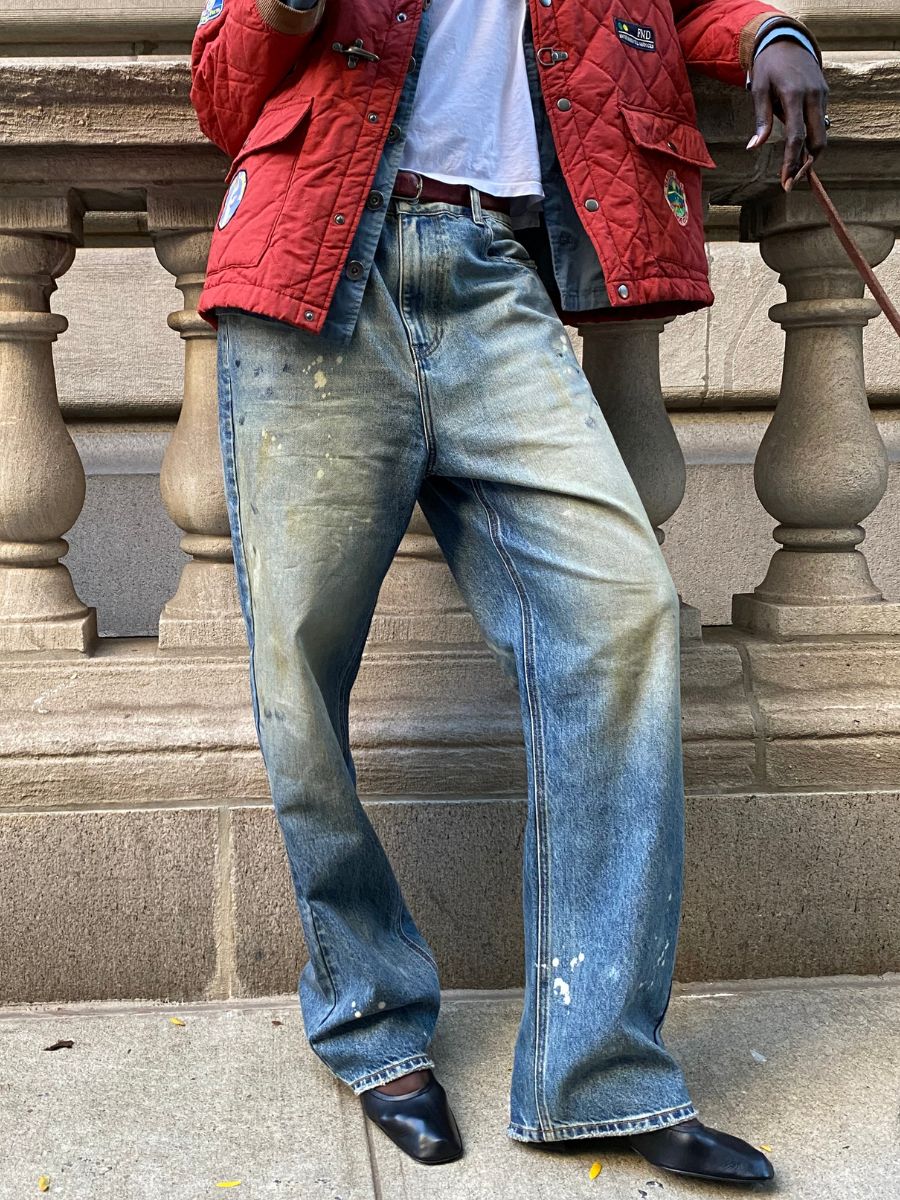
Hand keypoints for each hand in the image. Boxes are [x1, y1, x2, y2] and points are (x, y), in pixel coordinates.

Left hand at [746, 40, 828, 190]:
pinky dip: (812, 135)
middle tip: (794, 181)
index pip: (797, 138)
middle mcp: (813, 96)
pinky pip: (821, 120)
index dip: (792, 162)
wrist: (787, 40)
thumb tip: (754, 147)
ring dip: (810, 152)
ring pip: (822, 132)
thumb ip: (761, 120)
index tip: (787, 182)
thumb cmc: (768, 66)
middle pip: (819, 140)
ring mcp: (822, 94)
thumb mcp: (759, 90)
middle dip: (808, 164)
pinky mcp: (824, 93)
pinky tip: (799, 144)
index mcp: (795, 96)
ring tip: (793, 167)